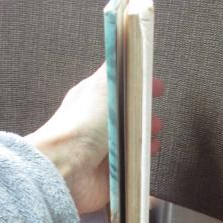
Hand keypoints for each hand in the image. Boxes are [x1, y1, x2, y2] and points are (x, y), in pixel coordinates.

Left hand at [26, 64, 163, 213]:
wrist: (65, 168)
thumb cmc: (80, 127)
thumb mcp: (103, 85)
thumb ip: (115, 68)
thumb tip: (123, 48)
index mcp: (94, 100)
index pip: (121, 90)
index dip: (140, 88)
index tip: (156, 88)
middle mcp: (98, 126)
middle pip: (129, 119)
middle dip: (146, 118)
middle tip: (154, 119)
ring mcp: (104, 151)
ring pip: (132, 144)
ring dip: (145, 142)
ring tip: (152, 141)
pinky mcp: (110, 174)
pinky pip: (131, 169)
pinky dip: (140, 165)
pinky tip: (143, 160)